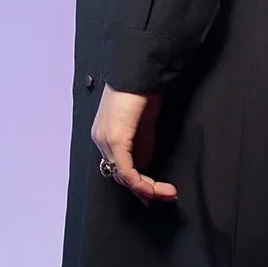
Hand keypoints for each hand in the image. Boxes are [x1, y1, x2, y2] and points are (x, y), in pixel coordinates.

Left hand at [91, 84, 177, 201]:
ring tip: (166, 193)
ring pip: (123, 176)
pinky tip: (155, 188)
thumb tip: (144, 163)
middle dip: (143, 189)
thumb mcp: (144, 122)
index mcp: (105, 134)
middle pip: (119, 175)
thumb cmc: (143, 90)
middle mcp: (101, 139)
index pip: (117, 166)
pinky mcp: (115, 139)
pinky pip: (126, 171)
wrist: (140, 71)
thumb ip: (142, 143)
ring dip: (146, 189)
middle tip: (165, 195)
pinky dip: (141, 183)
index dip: (136, 183)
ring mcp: (105, 139)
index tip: (152, 193)